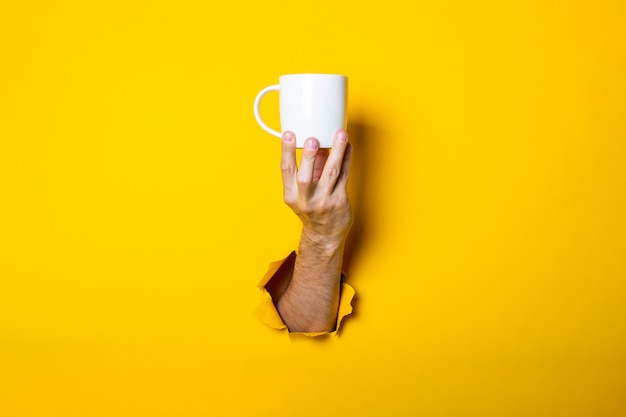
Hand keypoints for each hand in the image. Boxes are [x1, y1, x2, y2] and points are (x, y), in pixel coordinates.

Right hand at [280, 130, 352, 248]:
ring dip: (336, 152)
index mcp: (291, 195)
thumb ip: (308, 169)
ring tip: (340, 135)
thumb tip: (316, 143)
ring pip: (331, 174)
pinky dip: (346, 159)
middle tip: (313, 138)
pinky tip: (348, 147)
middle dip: (309, 157)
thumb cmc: (312, 211)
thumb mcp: (301, 193)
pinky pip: (344, 176)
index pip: (286, 170)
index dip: (286, 151)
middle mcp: (306, 200)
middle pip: (306, 177)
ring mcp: (324, 201)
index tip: (288, 134)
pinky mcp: (340, 201)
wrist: (324, 236)